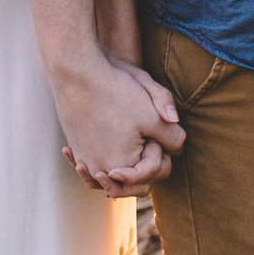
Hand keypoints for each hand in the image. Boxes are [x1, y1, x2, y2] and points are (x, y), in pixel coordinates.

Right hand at [48, 50, 183, 198]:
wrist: (77, 74)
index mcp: (123, 168)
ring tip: (129, 143)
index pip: (152, 173)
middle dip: (143, 163)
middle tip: (147, 140)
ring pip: (111, 172)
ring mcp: (84, 160)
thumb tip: (178, 148)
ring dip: (123, 163)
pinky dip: (103, 155)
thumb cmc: (116, 93)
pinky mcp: (75, 148)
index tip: (153, 135)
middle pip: (131, 180)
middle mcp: (99, 170)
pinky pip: (93, 162)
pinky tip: (106, 141)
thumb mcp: (153, 115)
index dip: (159, 153)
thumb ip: (172, 136)